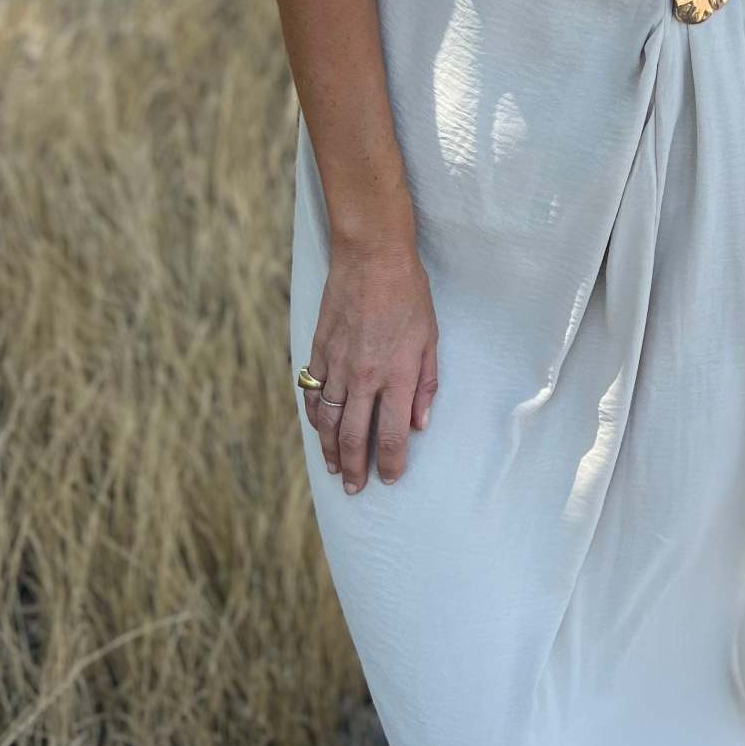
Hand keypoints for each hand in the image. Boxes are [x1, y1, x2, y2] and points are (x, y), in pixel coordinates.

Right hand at [302, 240, 438, 493]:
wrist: (371, 257)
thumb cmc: (409, 294)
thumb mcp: (431, 338)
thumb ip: (425, 384)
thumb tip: (419, 423)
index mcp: (396, 376)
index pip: (390, 435)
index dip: (391, 463)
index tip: (391, 479)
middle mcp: (364, 377)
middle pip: (355, 437)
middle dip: (356, 469)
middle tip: (356, 488)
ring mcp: (337, 365)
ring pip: (330, 421)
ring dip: (332, 450)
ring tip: (336, 469)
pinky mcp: (318, 350)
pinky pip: (313, 393)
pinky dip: (316, 417)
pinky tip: (320, 429)